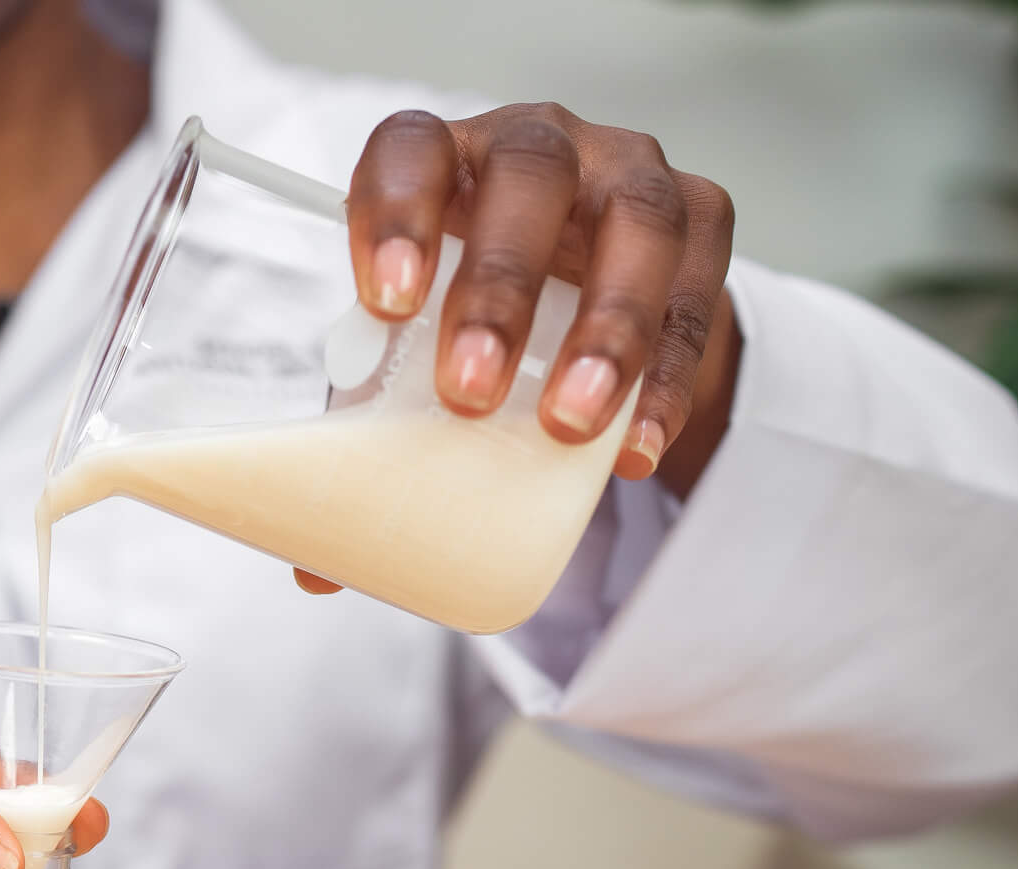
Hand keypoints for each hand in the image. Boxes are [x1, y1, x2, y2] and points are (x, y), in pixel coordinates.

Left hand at [296, 102, 739, 598]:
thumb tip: (314, 574)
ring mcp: (627, 173)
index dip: (396, 213)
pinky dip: (668, 378)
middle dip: (500, 286)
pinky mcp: (703, 221)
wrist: (597, 310)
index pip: (412, 149)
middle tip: (470, 392)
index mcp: (446, 162)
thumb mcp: (417, 362)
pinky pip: (698, 292)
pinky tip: (635, 446)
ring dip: (606, 327)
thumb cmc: (478, 324)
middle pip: (528, 178)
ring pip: (635, 223)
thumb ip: (372, 438)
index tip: (387, 302)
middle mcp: (539, 146)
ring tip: (568, 423)